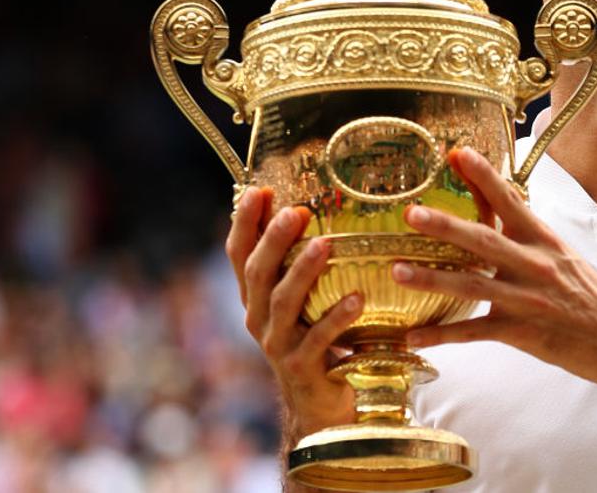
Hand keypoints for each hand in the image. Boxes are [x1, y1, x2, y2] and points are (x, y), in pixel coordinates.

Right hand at [225, 186, 360, 434]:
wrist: (318, 405)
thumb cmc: (314, 341)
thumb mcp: (301, 302)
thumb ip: (297, 265)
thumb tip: (307, 208)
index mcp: (255, 298)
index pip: (240, 255)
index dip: (244, 224)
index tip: (257, 191)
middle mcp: (259, 318)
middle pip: (259, 273)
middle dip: (273, 239)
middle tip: (295, 211)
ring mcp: (277, 344)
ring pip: (284, 302)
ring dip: (304, 271)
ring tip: (325, 245)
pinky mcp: (301, 367)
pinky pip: (318, 339)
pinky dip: (336, 318)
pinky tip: (357, 299)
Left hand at [393, 147, 596, 400]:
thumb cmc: (594, 299)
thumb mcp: (566, 257)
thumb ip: (532, 238)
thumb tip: (505, 211)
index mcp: (546, 241)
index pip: (511, 201)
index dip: (484, 177)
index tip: (459, 154)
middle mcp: (535, 265)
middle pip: (483, 241)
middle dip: (446, 226)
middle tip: (412, 213)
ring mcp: (527, 300)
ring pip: (472, 286)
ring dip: (432, 278)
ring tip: (398, 271)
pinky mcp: (522, 333)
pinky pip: (474, 332)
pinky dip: (443, 335)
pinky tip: (415, 336)